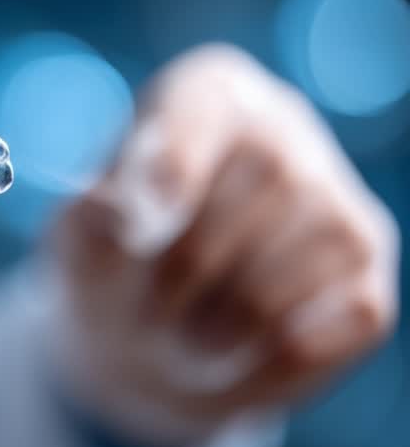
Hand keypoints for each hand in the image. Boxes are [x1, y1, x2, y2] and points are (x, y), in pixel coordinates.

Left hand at [48, 45, 398, 446]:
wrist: (141, 337)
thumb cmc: (109, 266)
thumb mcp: (79, 242)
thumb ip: (90, 220)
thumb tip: (123, 211)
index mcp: (205, 93)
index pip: (208, 101)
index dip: (183, 154)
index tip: (150, 210)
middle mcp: (283, 125)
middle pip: (272, 173)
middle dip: (196, 260)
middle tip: (143, 315)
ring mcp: (337, 196)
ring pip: (323, 243)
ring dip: (237, 314)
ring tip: (179, 338)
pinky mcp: (368, 271)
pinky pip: (353, 311)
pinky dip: (282, 349)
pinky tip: (234, 353)